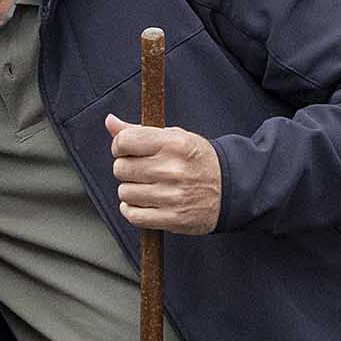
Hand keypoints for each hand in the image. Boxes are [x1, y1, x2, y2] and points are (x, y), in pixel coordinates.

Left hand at [105, 116, 223, 235]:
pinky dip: (132, 210)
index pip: (124, 142)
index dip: (120, 146)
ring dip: (131, 191)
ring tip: (147, 188)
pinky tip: (143, 204)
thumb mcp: (175, 138)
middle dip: (126, 168)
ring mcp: (172, 196)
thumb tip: (110, 122)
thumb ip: (140, 131)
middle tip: (142, 170)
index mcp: (173, 144)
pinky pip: (133, 215)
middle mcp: (172, 169)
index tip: (127, 150)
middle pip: (121, 168)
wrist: (230, 189)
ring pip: (125, 193)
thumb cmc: (198, 161)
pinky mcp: (172, 218)